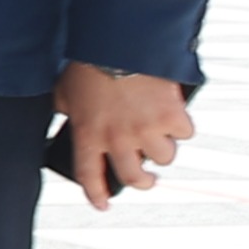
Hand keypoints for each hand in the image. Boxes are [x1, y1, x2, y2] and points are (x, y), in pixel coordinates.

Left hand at [57, 60, 193, 207]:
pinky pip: (185, 132)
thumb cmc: (88, 63)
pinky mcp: (172, 116)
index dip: (96, 194)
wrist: (120, 43)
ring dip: (163, 148)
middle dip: (144, 182)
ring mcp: (146, 130)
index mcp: (87, 135)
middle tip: (147, 179)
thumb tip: (68, 117)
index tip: (102, 205)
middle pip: (134, 178)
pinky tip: (174, 113)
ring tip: (159, 133)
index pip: (88, 176)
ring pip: (165, 157)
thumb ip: (68, 111)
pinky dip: (182, 125)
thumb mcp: (64, 92)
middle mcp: (117, 139)